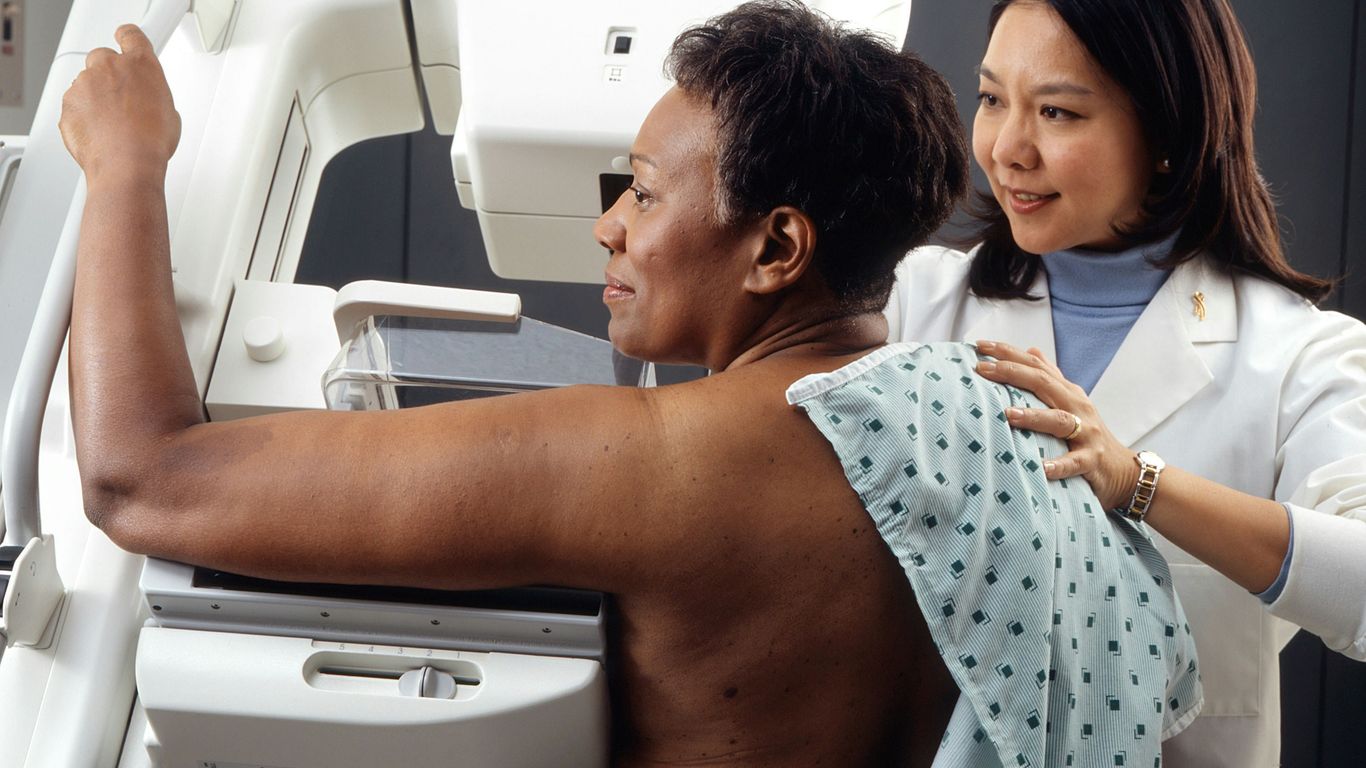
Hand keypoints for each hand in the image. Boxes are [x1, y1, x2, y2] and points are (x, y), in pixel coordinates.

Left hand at [60, 25, 180, 182]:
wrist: (125, 165)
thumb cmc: (149, 142)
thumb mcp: (169, 112)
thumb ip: (153, 93)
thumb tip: (148, 100)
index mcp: (140, 65)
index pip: (131, 35)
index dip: (128, 39)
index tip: (127, 42)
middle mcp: (109, 68)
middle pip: (103, 58)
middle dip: (109, 74)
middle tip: (123, 98)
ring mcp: (85, 84)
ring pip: (87, 83)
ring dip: (97, 97)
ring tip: (114, 124)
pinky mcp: (68, 102)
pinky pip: (75, 103)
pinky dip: (84, 115)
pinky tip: (101, 132)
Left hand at [974, 340, 1138, 509]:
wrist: (1122, 470)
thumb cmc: (1088, 434)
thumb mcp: (1070, 401)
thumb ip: (1051, 377)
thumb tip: (1031, 350)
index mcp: (1067, 392)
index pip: (1036, 365)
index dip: (1009, 353)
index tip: (979, 345)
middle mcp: (1077, 406)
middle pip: (1044, 383)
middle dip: (1012, 373)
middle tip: (981, 369)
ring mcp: (1086, 432)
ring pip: (1060, 420)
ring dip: (1034, 416)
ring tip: (1009, 414)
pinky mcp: (1091, 460)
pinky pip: (1075, 462)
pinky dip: (1059, 464)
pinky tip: (1042, 468)